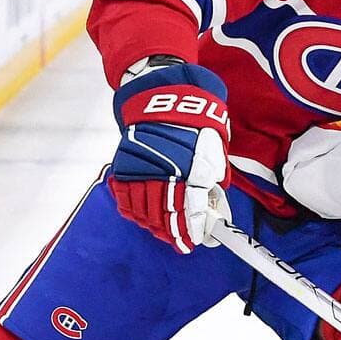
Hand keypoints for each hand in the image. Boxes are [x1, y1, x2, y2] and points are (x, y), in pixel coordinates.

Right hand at [109, 61, 230, 251]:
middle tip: (179, 242)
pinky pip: (125, 196)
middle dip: (174, 231)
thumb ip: (214, 177)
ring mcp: (142, 169)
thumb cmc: (195, 123)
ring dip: (154, 224)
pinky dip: (132, 210)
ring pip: (144, 209)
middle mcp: (166, 171)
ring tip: (162, 232)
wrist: (163, 98)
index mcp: (192, 168)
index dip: (192, 229)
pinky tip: (141, 217)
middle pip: (166, 213)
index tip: (195, 240)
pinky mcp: (125, 165)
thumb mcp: (215, 148)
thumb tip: (213, 203)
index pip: (191, 209)